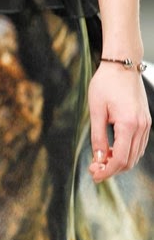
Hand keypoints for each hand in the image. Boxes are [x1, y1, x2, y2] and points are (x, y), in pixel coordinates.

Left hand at [88, 62, 150, 182]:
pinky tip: (112, 150)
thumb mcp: (96, 110)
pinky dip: (127, 152)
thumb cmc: (106, 83)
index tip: (94, 175)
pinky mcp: (145, 120)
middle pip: (130, 161)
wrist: (122, 64)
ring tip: (100, 159)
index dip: (107, 171)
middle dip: (111, 169)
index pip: (121, 159)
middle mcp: (141, 126)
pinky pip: (138, 144)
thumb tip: (98, 158)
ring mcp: (146, 123)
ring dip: (119, 162)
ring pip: (135, 154)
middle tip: (93, 168)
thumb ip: (98, 137)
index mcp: (128, 124)